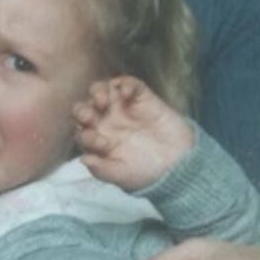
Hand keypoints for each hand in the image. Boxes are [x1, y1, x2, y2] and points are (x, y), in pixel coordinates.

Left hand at [73, 76, 193, 190]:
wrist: (179, 163)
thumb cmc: (147, 172)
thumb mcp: (124, 176)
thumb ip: (103, 170)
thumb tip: (83, 159)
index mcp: (98, 140)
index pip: (81, 133)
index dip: (86, 137)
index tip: (103, 145)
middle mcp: (105, 121)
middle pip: (85, 107)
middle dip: (82, 110)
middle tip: (90, 116)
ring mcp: (122, 107)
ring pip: (102, 90)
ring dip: (98, 92)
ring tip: (104, 101)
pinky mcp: (140, 98)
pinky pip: (129, 84)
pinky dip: (125, 83)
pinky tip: (127, 92)